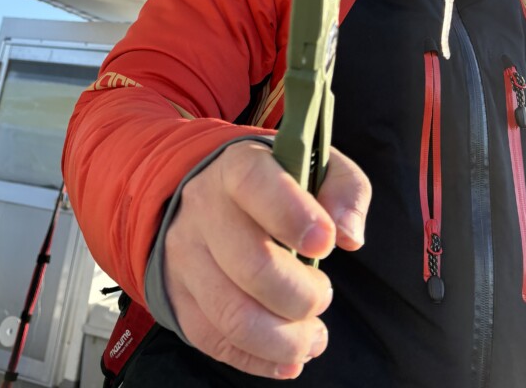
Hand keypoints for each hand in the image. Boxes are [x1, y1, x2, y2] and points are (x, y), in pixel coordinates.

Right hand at [163, 141, 370, 378]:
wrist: (207, 192)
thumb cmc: (274, 184)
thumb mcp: (314, 165)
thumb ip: (344, 188)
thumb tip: (347, 233)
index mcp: (237, 166)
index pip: (255, 185)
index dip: (293, 216)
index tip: (325, 244)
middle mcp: (203, 208)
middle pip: (251, 266)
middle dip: (303, 295)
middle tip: (323, 294)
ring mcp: (185, 255)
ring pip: (233, 316)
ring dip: (286, 339)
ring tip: (313, 335)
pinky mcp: (177, 296)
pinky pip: (215, 342)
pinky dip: (260, 360)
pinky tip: (288, 354)